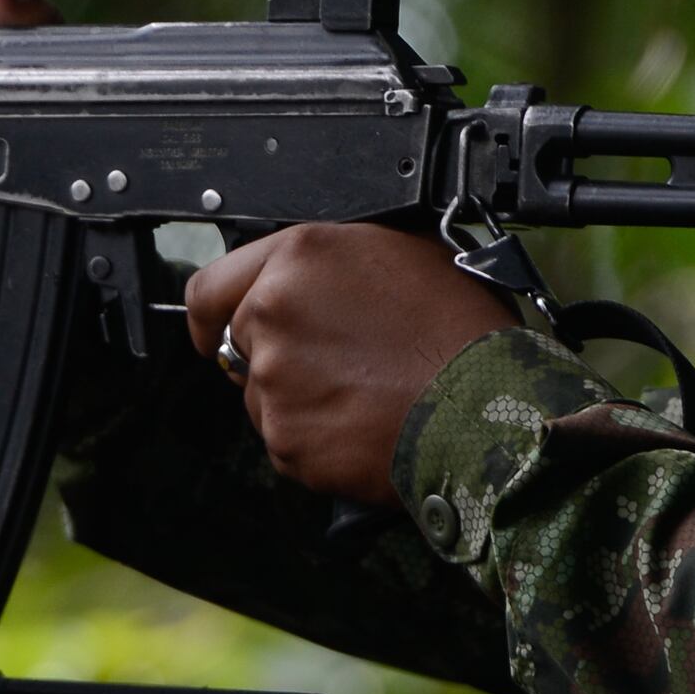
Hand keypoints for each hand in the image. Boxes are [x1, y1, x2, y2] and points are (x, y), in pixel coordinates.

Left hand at [181, 225, 519, 504]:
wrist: (484, 408)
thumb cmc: (460, 332)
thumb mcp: (406, 252)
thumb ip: (337, 261)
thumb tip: (316, 276)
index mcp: (298, 257)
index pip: (210, 288)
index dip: (215, 316)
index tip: (219, 332)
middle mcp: (272, 313)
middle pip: (242, 345)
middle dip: (276, 357)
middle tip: (336, 365)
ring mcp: (273, 381)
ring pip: (263, 396)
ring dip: (299, 399)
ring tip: (364, 394)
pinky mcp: (285, 440)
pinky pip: (287, 441)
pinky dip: (317, 440)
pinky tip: (363, 425)